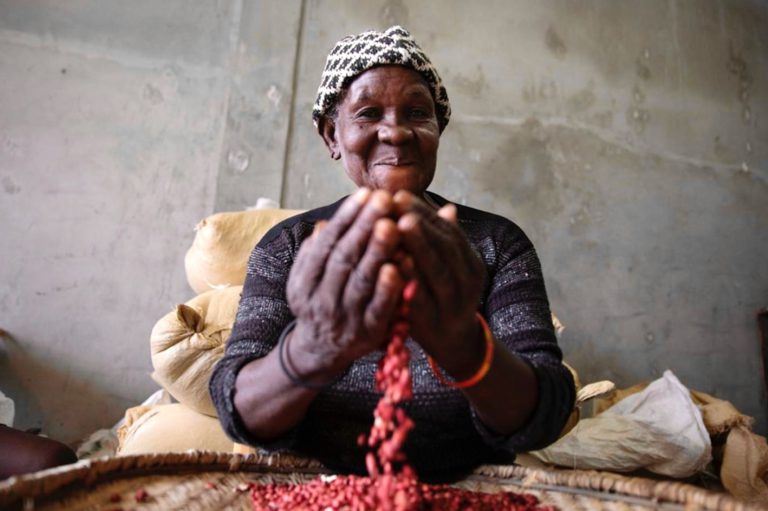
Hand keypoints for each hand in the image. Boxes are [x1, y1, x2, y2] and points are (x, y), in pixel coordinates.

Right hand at [285, 189, 405, 375]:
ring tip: (393, 225)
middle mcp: (320, 299)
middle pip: (343, 258)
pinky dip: (391, 286)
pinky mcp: (367, 334)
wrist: (321, 352)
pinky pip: (379, 308)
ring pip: (360, 280)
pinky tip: (403, 264)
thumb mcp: (310, 278)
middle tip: (384, 199)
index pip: (326, 243)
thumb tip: (323, 224)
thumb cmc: (322, 302)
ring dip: (377, 252)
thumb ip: (318, 252)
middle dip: (364, 226)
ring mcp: (344, 317)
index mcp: (305, 280)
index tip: (365, 193)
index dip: (346, 217)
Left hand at [393, 191, 486, 376]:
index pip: (448, 230)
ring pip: (439, 271)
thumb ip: (441, 241)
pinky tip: (394, 266)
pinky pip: (425, 301)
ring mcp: (456, 304)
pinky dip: (410, 282)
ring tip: (397, 226)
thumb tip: (446, 206)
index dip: (424, 212)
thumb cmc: (440, 298)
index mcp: (470, 262)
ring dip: (419, 247)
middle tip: (396, 204)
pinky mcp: (439, 325)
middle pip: (446, 247)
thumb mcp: (445, 268)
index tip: (399, 195)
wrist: (454, 345)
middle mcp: (468, 280)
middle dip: (420, 223)